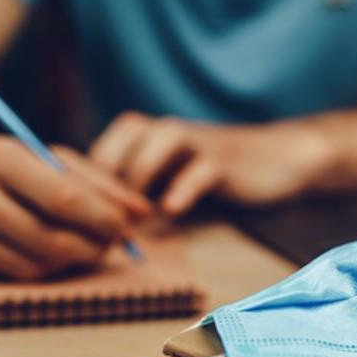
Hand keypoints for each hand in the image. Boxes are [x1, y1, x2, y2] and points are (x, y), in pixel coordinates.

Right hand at [0, 132, 148, 279]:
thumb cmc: (7, 166)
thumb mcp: (50, 161)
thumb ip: (101, 185)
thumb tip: (142, 215)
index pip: (63, 199)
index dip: (102, 220)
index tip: (127, 229)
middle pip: (50, 241)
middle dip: (91, 248)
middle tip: (110, 245)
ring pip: (33, 267)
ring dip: (67, 263)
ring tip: (76, 246)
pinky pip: (9, 277)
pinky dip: (37, 270)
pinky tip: (42, 253)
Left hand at [89, 113, 333, 215]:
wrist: (276, 160)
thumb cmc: (212, 175)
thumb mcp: (169, 178)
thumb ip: (136, 192)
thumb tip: (96, 225)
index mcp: (149, 134)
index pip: (103, 146)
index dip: (87, 179)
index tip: (81, 216)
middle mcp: (167, 130)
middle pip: (124, 137)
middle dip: (107, 176)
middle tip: (100, 217)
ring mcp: (197, 142)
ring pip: (157, 143)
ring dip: (138, 176)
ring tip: (132, 216)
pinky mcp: (224, 161)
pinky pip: (199, 169)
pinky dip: (183, 188)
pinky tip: (172, 211)